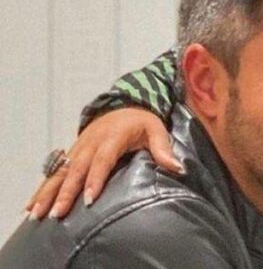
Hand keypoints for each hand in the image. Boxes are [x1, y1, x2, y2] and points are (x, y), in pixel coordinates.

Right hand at [24, 107, 181, 218]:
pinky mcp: (72, 153)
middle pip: (76, 169)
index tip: (88, 199)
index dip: (95, 179)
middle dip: (67, 191)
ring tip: (37, 213)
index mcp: (112, 137)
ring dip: (49, 192)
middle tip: (58, 212)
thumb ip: (164, 148)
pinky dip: (43, 188)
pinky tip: (32, 205)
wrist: (123, 103)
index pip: (102, 160)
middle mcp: (91, 143)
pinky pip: (55, 172)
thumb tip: (177, 167)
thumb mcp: (156, 129)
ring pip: (60, 172)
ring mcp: (79, 148)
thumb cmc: (141, 120)